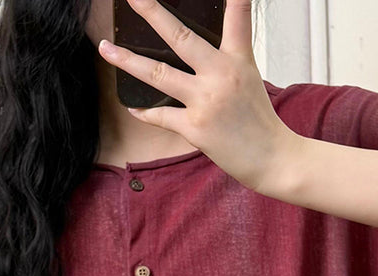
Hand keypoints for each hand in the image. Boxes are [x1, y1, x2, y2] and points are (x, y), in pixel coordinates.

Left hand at [97, 0, 302, 193]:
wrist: (273, 159)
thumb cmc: (260, 121)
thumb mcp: (250, 80)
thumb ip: (228, 58)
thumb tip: (196, 51)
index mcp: (238, 60)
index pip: (236, 17)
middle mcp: (220, 76)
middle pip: (180, 36)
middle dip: (153, 12)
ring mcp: (205, 101)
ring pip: (157, 74)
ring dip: (127, 61)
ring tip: (105, 48)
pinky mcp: (195, 128)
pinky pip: (160, 116)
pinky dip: (144, 112)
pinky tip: (132, 107)